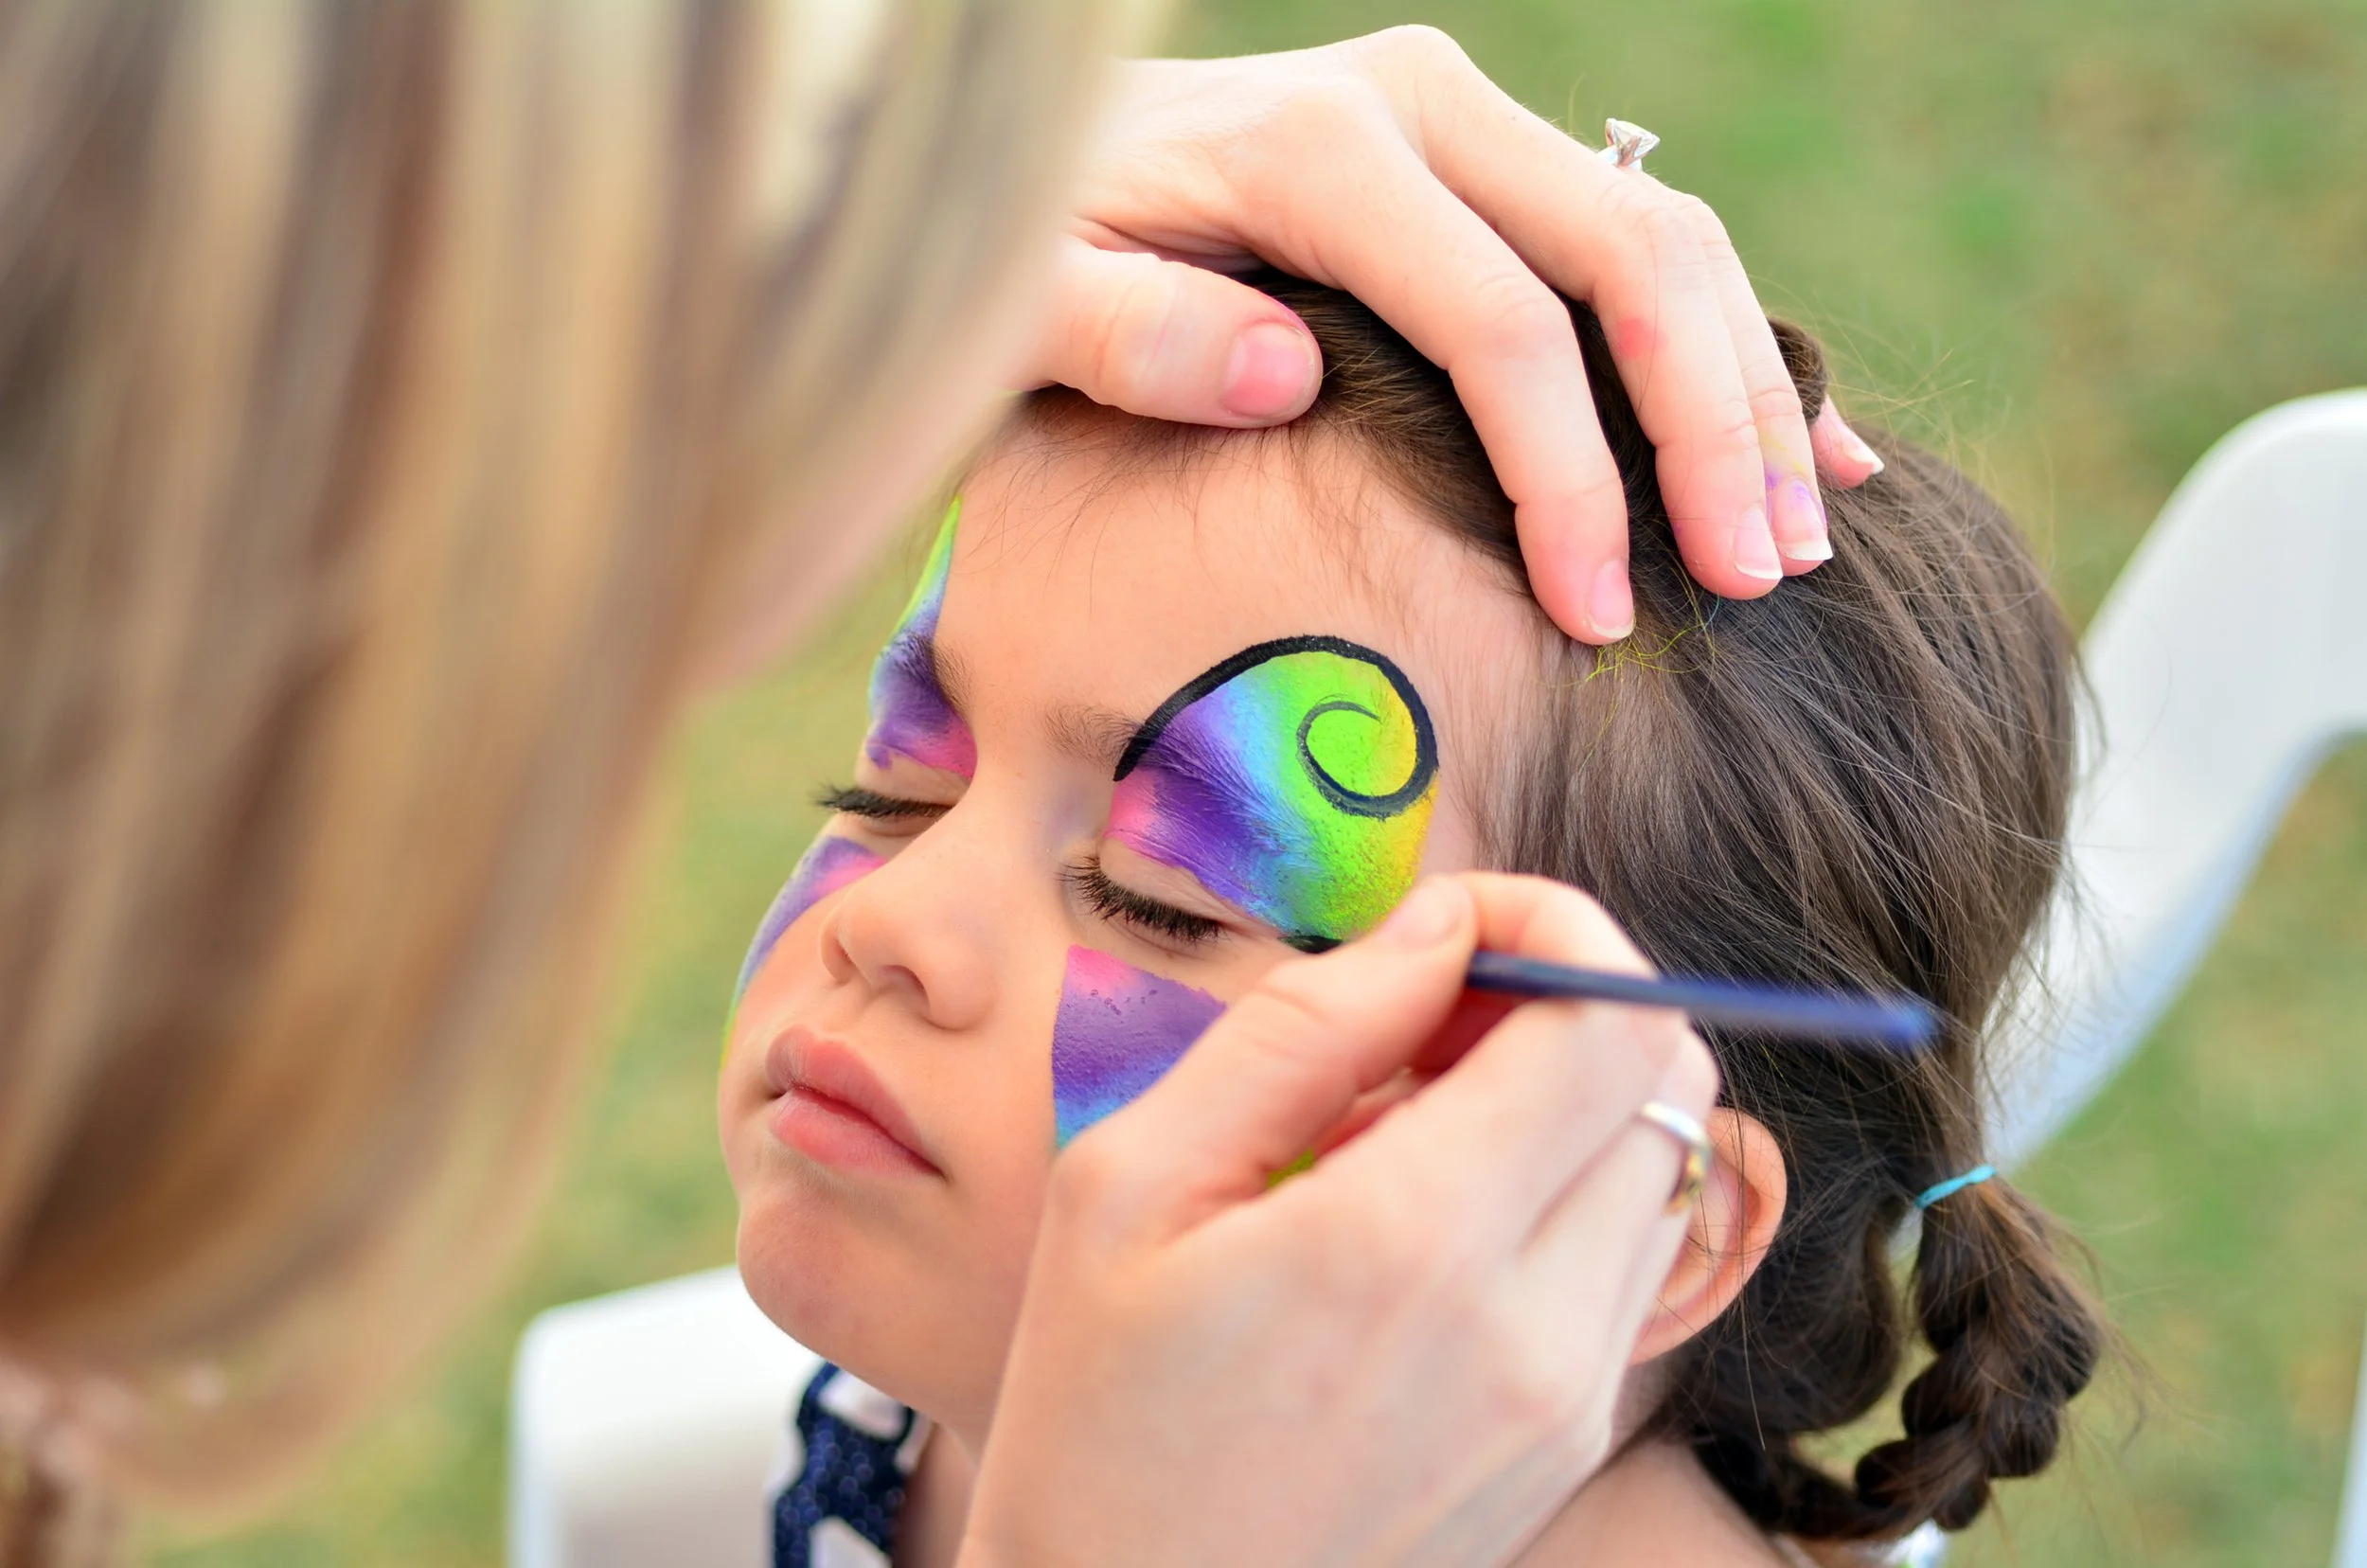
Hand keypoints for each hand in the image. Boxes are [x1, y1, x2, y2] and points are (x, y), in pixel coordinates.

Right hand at [959, 874, 1718, 1567]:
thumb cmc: (1096, 1417)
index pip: (1609, 1018)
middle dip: (1561, 1008)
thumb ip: (1301, 1032)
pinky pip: (1624, 1266)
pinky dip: (1559, 1202)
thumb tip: (1436, 928)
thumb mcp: (1132, 1185)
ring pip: (1658, 1168)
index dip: (1558, 930)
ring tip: (1403, 1141)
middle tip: (1418, 1029)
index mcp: (1410, 1243)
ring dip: (1563, 1107)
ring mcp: (1569, 1399)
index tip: (1458, 929)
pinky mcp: (1569, 1444)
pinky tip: (1423, 1233)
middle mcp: (1533, 1326)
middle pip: (1663, 1079)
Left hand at [1021, 27, 1882, 644]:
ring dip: (1747, 386)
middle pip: (1633, 259)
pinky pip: (1640, 237)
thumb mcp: (1023, 299)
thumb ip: (1127, 332)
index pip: (1502, 324)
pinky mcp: (1484, 156)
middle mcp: (1417, 105)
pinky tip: (1797, 440)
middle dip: (1711, 428)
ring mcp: (1463, 120)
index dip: (1570, 479)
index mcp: (1319, 147)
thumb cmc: (1022, 252)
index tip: (1598, 616)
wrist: (1024, 147)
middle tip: (1756, 582)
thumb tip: (1282, 373)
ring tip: (1800, 538)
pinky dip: (1727, 340)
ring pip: (1667, 237)